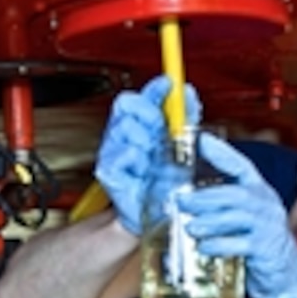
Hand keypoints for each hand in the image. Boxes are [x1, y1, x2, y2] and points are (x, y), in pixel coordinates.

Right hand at [94, 75, 200, 233]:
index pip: (141, 95)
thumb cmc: (165, 181)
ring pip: (126, 126)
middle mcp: (124, 134)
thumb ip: (186, 116)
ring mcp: (114, 151)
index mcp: (141, 124)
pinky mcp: (109, 170)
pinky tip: (145, 169)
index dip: (154, 87)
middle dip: (150, 114)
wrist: (156, 214)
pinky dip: (138, 159)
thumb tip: (188, 92)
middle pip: (129, 104)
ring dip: (146, 141)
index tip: (169, 83)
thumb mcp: (183, 143)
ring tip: (155, 159)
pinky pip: (124, 153)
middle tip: (163, 131)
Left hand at [179, 134, 296, 297]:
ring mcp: (268, 226)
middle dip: (205, 196)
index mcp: (259, 192)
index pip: (242, 166)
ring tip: (189, 226)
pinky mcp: (267, 249)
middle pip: (235, 193)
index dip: (223, 153)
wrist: (285, 275)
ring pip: (237, 217)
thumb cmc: (259, 242)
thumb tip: (186, 199)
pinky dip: (219, 245)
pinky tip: (203, 247)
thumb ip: (222, 206)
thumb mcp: (244, 218)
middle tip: (182, 201)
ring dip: (210, 221)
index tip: (202, 141)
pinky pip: (241, 243)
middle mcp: (266, 204)